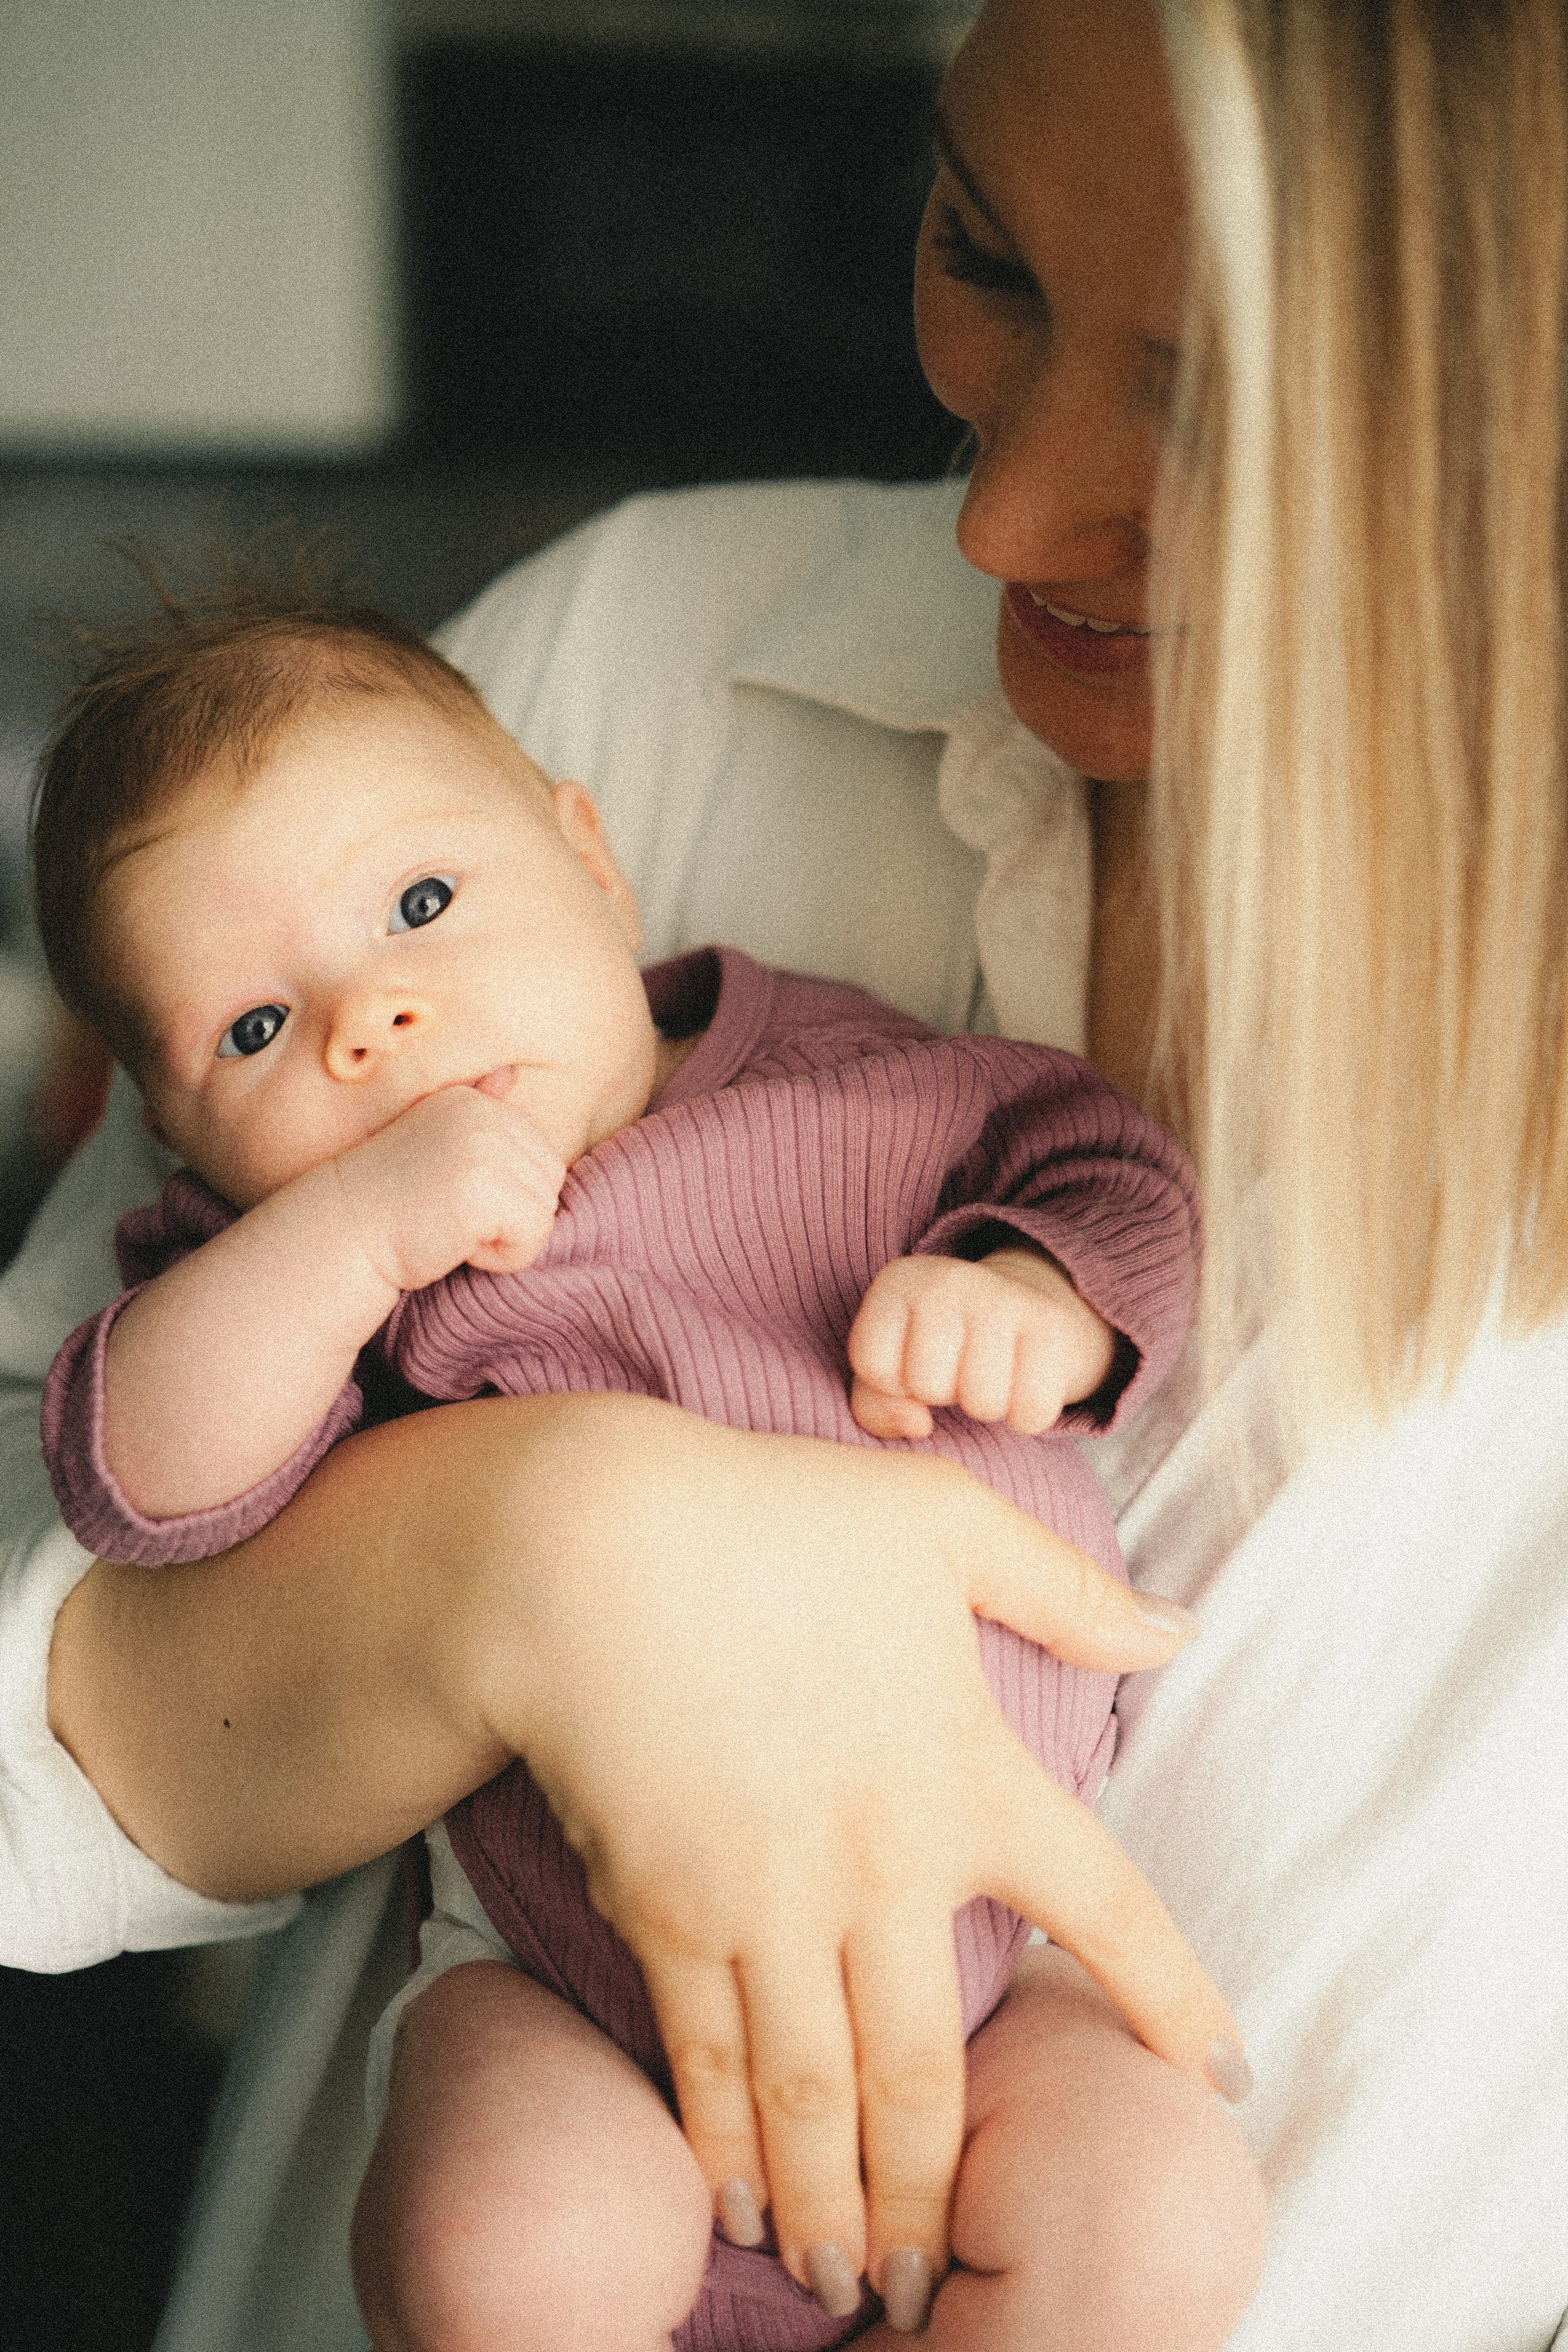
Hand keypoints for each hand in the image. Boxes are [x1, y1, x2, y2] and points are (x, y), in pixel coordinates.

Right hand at [333, 1082, 566, 1294]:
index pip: (540, 1158)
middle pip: (549, 1182)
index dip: (504, 1196)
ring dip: (504, 1238)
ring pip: (544, 1212)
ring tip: (451, 1227)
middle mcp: (485, 1112)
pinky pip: (533, 1238)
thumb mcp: (437, 1144)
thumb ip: (477, 1113)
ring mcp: (485, 1146)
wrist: (339, 1233)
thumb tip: (511, 1072)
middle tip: (451, 1216)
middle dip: (510, 1216)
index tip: (450, 1198)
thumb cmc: (389, 1201)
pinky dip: (501, 1257)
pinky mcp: (485, 1187)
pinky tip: (455, 1244)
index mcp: (476, 1101)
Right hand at [461, 1400, 1243, 2314]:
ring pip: (818, 2094)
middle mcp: (882, 1865)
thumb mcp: (942, 1521)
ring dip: (841, 2202)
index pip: (1104, 1904)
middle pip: (927, 2070)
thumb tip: (1181, 1629)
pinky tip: (739, 2203)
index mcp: (967, 1771)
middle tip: (941, 2287)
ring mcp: (771, 1904)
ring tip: (855, 2284)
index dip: (1170, 1993)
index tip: (1222, 2075)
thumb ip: (1067, 1588)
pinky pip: (710, 2059)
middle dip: (939, 2192)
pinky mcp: (670, 1913)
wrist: (588, 1550)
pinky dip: (726, 2144)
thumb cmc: (771, 1520)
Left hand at [848, 1248, 1116, 1439]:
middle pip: (929, 1384)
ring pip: (982, 1402)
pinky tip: (1023, 1385)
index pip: (874, 1365)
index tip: (915, 1360)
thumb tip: (917, 1425)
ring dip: (986, 1405)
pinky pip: (1031, 1412)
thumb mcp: (894, 1368)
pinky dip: (1028, 1416)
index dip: (895, 1383)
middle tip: (959, 1367)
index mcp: (899, 1282)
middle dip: (943, 1393)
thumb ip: (875, 1406)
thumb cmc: (945, 1350)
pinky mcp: (1052, 1326)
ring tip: (990, 1374)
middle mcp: (948, 1279)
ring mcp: (1004, 1297)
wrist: (1028, 1311)